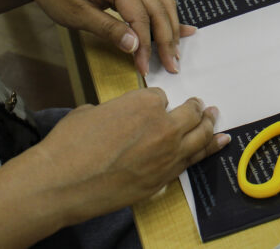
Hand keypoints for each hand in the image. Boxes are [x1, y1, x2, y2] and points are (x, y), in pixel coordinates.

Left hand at [11, 0, 192, 75]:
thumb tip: (135, 46)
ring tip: (175, 54)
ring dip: (170, 29)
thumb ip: (107, 29)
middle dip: (167, 39)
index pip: (140, 15)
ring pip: (162, 3)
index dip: (145, 44)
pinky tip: (182, 30)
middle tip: (173, 66)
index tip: (144, 68)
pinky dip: (165, 17)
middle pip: (158, 9)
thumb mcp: (75, 15)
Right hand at [29, 89, 227, 224]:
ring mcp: (167, 156)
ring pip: (200, 138)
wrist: (62, 183)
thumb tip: (118, 119)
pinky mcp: (163, 180)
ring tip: (216, 119)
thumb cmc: (70, 144)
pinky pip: (191, 162)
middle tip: (204, 107)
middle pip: (191, 114)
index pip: (162, 97)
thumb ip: (116, 111)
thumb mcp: (92, 112)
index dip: (156, 102)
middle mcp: (164, 127)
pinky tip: (217, 145)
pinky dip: (207, 151)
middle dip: (198, 109)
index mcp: (145, 103)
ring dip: (211, 127)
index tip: (155, 105)